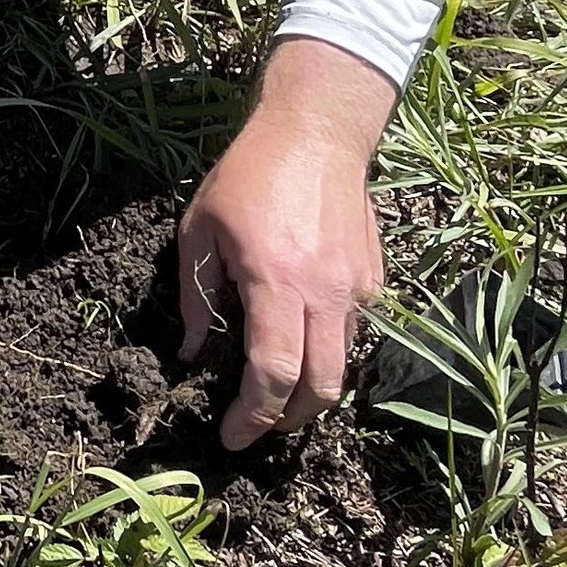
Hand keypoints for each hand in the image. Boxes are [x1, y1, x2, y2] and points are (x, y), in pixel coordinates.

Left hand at [177, 37, 394, 449]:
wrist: (317, 130)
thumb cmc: (249, 173)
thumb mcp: (200, 227)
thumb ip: (196, 295)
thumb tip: (192, 354)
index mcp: (277, 281)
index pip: (273, 373)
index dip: (252, 416)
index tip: (230, 436)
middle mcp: (325, 294)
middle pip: (320, 389)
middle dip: (286, 421)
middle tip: (255, 424)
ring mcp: (357, 289)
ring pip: (341, 367)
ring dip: (310, 391)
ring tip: (276, 390)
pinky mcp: (374, 281)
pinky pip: (352, 335)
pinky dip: (327, 353)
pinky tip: (301, 341)